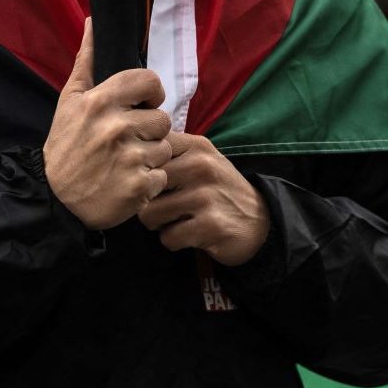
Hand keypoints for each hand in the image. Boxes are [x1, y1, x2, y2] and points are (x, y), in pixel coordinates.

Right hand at [43, 19, 172, 230]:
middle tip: (129, 139)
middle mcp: (117, 126)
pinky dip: (150, 182)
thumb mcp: (70, 99)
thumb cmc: (66, 144)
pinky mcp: (139, 187)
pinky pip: (162, 176)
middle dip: (149, 129)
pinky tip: (129, 181)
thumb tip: (93, 22)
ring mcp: (130, 158)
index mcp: (102, 100)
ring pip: (165, 147)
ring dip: (151, 156)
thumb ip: (87, 60)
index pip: (150, 81)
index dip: (150, 93)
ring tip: (127, 161)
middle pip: (162, 118)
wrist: (56, 198)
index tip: (141, 104)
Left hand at [137, 132, 269, 266]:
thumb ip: (170, 153)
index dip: (141, 171)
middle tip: (161, 207)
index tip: (149, 181)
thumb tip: (127, 154)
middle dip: (146, 202)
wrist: (259, 222)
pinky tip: (188, 235)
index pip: (148, 150)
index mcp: (196, 146)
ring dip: (158, 224)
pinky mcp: (209, 226)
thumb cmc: (218, 190)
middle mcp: (201, 166)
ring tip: (175, 221)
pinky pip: (168, 238)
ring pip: (150, 214)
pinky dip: (173, 241)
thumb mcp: (201, 159)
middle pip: (143, 185)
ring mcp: (205, 196)